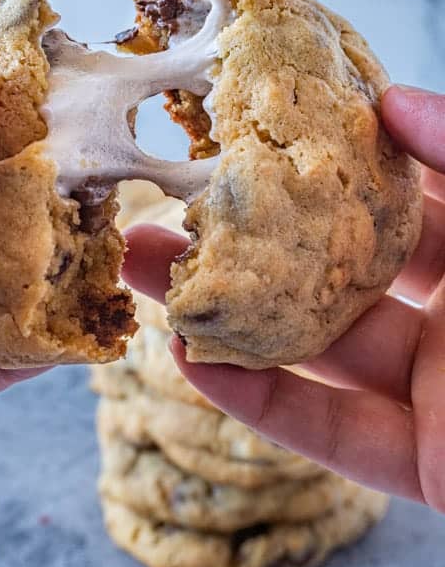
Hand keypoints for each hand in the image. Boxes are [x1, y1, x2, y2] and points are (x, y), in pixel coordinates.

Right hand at [123, 85, 444, 510]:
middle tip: (172, 197)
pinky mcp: (436, 467)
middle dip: (254, 234)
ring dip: (236, 316)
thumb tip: (393, 98)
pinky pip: (340, 434)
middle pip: (341, 266)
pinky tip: (197, 362)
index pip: (402, 188)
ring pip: (325, 349)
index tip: (254, 127)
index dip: (328, 156)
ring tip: (150, 271)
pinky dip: (268, 404)